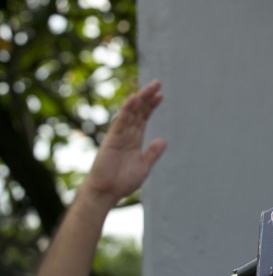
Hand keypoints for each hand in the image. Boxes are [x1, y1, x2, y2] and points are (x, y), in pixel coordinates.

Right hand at [79, 80, 166, 209]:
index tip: (160, 95)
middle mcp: (126, 135)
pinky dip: (127, 109)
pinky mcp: (111, 139)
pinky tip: (134, 98)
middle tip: (157, 83)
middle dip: (147, 97)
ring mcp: (119, 136)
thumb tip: (163, 140)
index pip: (143, 118)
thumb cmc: (122, 182)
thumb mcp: (143, 167)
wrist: (106, 193)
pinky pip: (121, 121)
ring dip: (140, 99)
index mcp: (134, 140)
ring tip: (150, 87)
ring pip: (130, 113)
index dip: (151, 106)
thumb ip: (152, 154)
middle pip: (138, 112)